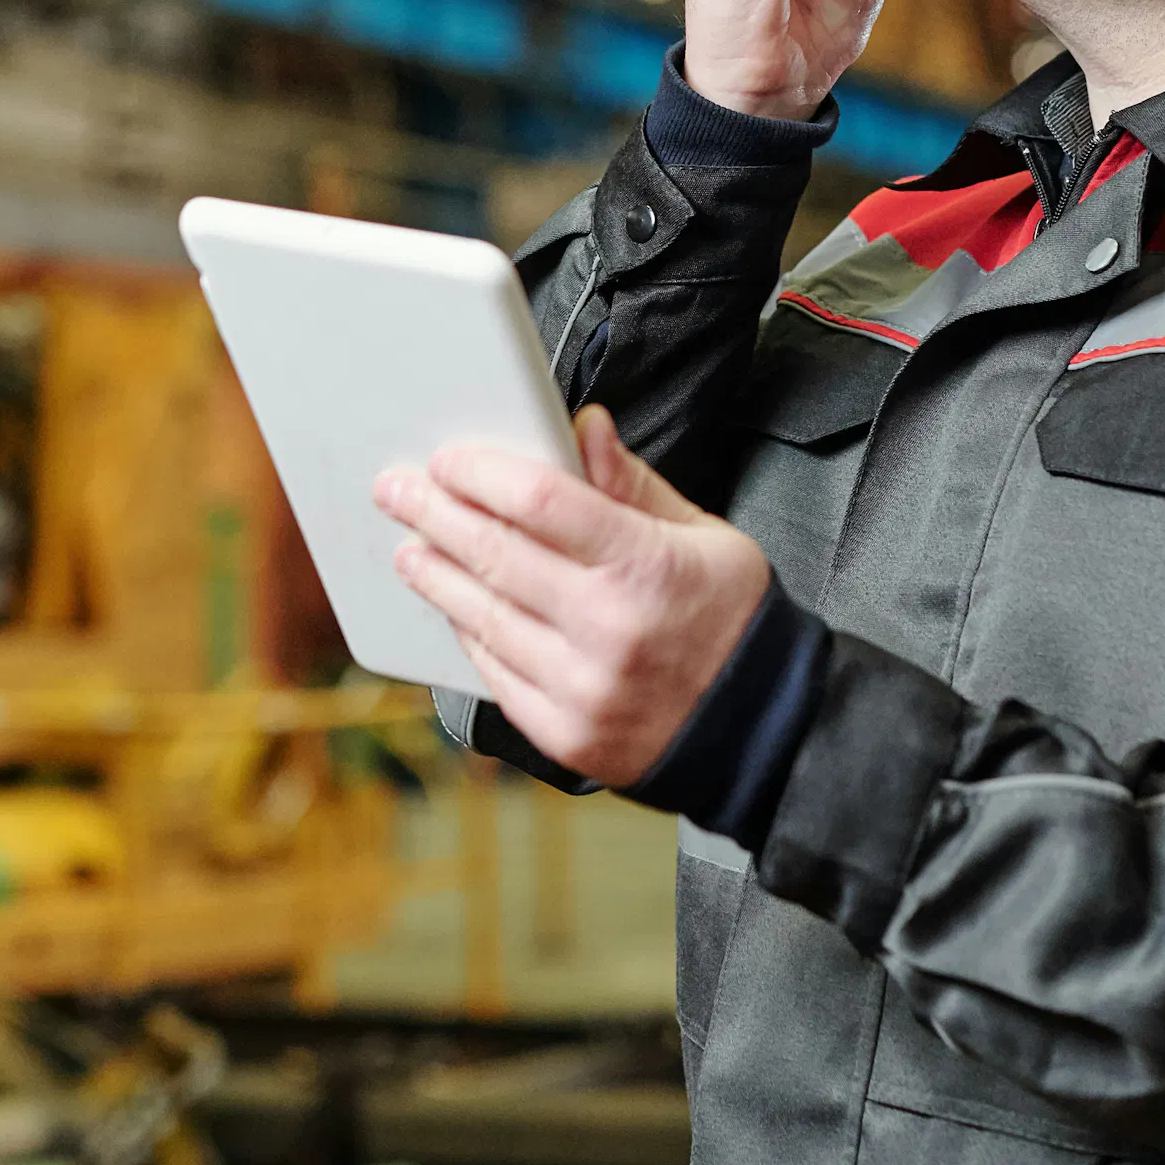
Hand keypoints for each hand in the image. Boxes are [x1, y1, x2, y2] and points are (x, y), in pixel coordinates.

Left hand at [377, 406, 773, 786]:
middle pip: (495, 555)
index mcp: (646, 566)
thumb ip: (633, 485)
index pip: (539, 501)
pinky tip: (455, 607)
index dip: (481, 474)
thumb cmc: (734, 623)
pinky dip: (470, 634)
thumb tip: (583, 428)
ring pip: (483, 618)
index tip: (448, 460)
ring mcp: (582, 688)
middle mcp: (608, 629)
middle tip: (397, 491)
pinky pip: (495, 675)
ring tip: (411, 548)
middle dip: (434, 515)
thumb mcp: (705, 537)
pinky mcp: (565, 735)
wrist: (767, 732)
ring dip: (437, 576)